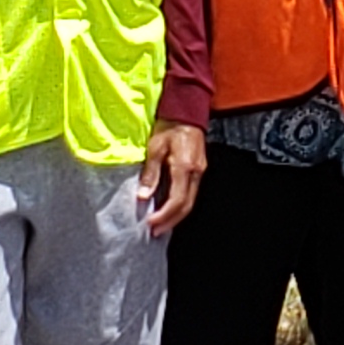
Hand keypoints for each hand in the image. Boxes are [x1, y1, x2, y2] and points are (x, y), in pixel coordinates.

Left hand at [139, 120, 206, 235]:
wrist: (186, 111)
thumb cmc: (168, 126)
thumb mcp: (155, 147)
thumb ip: (151, 173)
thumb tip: (143, 196)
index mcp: (184, 167)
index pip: (177, 200)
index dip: (164, 215)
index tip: (150, 224)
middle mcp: (196, 172)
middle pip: (186, 205)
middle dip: (170, 221)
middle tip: (155, 232)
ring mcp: (200, 171)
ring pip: (190, 201)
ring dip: (176, 216)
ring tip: (160, 225)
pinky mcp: (199, 170)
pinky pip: (191, 193)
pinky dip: (180, 205)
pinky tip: (169, 209)